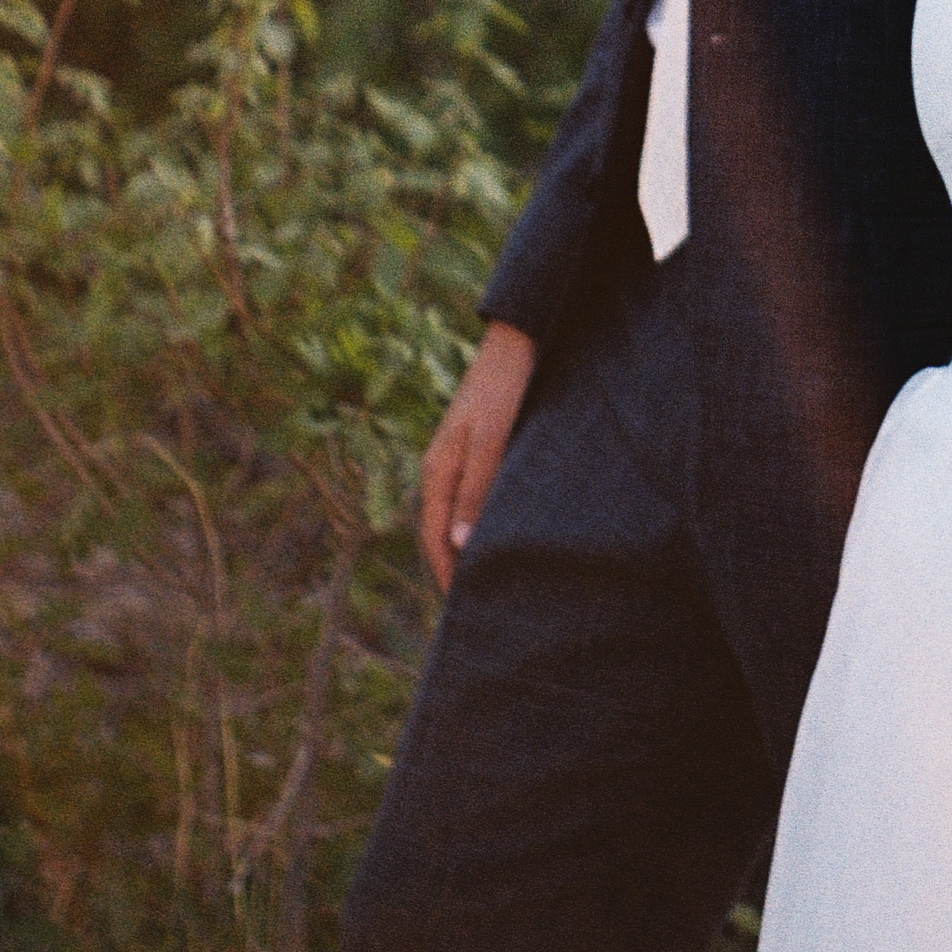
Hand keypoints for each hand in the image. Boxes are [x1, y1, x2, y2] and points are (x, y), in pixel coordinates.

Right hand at [417, 321, 537, 593]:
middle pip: (442, 531)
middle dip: (453, 567)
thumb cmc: (504, 391)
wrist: (517, 343)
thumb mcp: (491, 442)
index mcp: (437, 471)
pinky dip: (480, 523)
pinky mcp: (479, 450)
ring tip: (489, 578)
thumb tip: (459, 546)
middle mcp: (442, 469)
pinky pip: (473, 498)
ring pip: (457, 516)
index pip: (434, 537)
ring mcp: (459, 459)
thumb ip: (476, 491)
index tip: (462, 608)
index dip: (446, 573)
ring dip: (467, 547)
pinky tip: (501, 534)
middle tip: (476, 605)